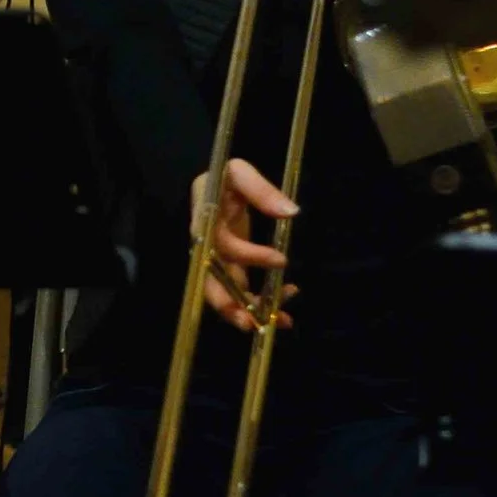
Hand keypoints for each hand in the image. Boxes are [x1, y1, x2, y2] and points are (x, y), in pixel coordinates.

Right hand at [190, 157, 296, 332]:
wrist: (213, 186)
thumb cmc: (223, 179)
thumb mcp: (239, 173)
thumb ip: (261, 190)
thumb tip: (290, 211)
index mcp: (205, 225)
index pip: (224, 247)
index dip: (251, 256)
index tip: (282, 260)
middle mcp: (206, 250)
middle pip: (211, 285)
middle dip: (231, 307)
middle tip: (254, 322)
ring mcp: (217, 263)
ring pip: (227, 295)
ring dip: (251, 313)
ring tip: (282, 322)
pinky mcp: (230, 269)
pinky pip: (240, 292)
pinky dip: (261, 303)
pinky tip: (285, 307)